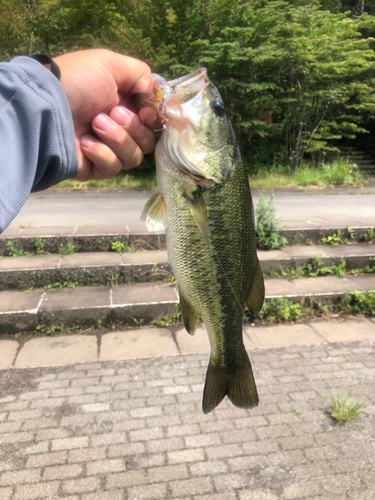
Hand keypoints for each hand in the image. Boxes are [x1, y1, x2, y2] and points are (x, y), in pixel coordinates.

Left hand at [54, 49, 157, 180]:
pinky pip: (113, 167)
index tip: (146, 112)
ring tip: (95, 123)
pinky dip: (102, 153)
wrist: (45, 107)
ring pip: (133, 157)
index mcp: (125, 104)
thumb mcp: (110, 64)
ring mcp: (107, 149)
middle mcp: (119, 128)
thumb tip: (154, 95)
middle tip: (113, 112)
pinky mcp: (95, 167)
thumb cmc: (77, 82)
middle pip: (147, 142)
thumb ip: (140, 74)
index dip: (154, 119)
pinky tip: (86, 142)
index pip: (153, 122)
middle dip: (134, 127)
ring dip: (117, 139)